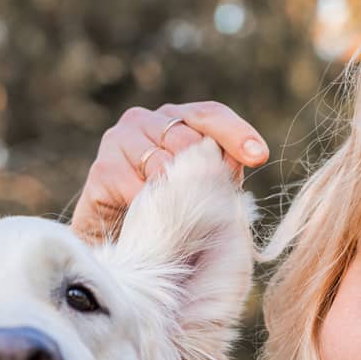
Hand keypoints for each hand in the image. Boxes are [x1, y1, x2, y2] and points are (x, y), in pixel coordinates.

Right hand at [71, 101, 268, 242]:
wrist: (116, 245)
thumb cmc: (165, 212)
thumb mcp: (202, 188)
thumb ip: (222, 170)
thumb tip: (246, 159)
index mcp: (174, 118)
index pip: (210, 114)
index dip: (236, 133)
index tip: (259, 157)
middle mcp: (144, 120)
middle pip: (188, 139)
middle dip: (206, 175)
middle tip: (212, 207)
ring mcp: (119, 140)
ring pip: (164, 164)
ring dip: (178, 196)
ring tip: (183, 219)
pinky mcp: (102, 170)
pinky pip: (139, 189)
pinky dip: (152, 209)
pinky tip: (155, 223)